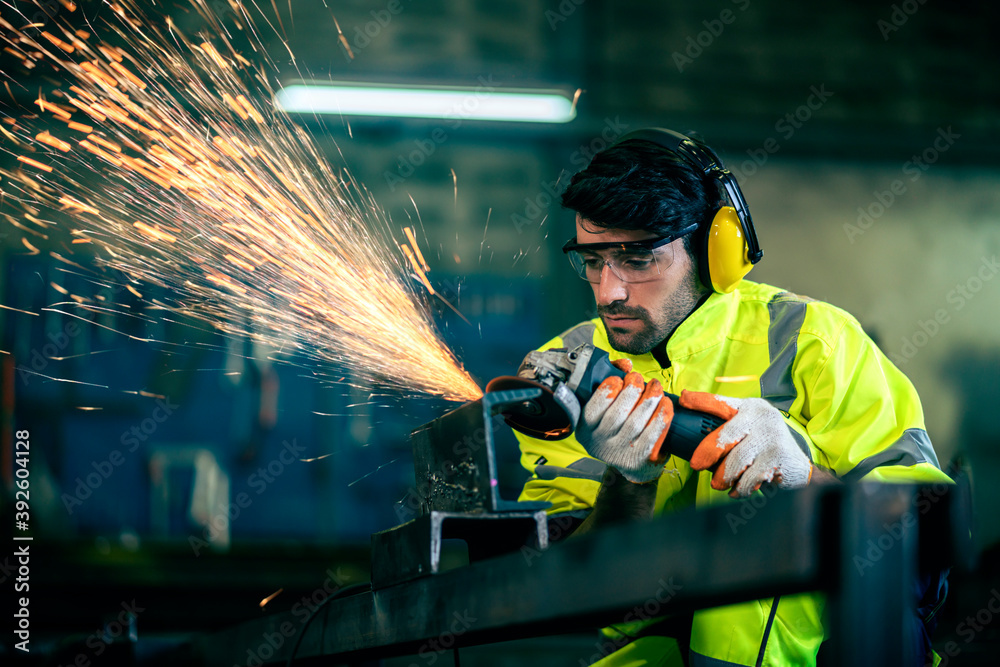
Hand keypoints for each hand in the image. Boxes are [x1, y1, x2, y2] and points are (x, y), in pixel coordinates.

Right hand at [576, 359, 673, 483]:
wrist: (631, 461)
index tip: (618, 378)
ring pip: (635, 424)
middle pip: (616, 416)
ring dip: (648, 401)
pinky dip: (661, 417)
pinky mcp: (640, 459)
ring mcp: (620, 453)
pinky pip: (652, 435)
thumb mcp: (606, 405)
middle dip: (630, 391)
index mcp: (586, 428)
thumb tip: (625, 364)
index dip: (605, 392)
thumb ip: (611, 380)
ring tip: (655, 387)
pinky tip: (665, 404)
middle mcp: (599, 443)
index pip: (591, 410)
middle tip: (638, 378)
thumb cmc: (618, 424)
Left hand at [679, 391, 812, 497]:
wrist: (797, 465)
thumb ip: (726, 428)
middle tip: (697, 465)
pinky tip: (738, 489)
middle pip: (724, 436)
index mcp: (749, 407)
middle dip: (707, 453)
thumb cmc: (763, 446)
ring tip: (720, 483)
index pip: (721, 402)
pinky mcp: (778, 457)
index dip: (701, 401)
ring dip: (724, 476)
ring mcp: (771, 436)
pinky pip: (749, 477)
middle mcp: (761, 417)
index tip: (683, 399)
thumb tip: (689, 436)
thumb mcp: (747, 429)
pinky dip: (740, 487)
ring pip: (735, 461)